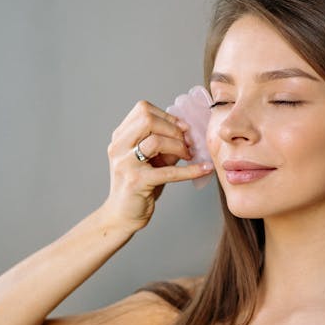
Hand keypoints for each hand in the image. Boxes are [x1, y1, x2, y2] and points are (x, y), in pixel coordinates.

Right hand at [102, 100, 213, 230]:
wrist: (122, 215)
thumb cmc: (139, 185)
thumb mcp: (152, 160)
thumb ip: (166, 144)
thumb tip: (188, 133)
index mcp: (121, 136)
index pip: (143, 109)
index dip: (167, 116)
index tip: (182, 128)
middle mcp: (119, 146)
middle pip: (147, 119)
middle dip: (173, 128)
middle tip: (187, 142)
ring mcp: (125, 163)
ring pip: (155, 141)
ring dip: (179, 146)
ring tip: (189, 156)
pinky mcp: (136, 181)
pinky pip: (168, 171)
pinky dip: (190, 170)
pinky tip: (204, 169)